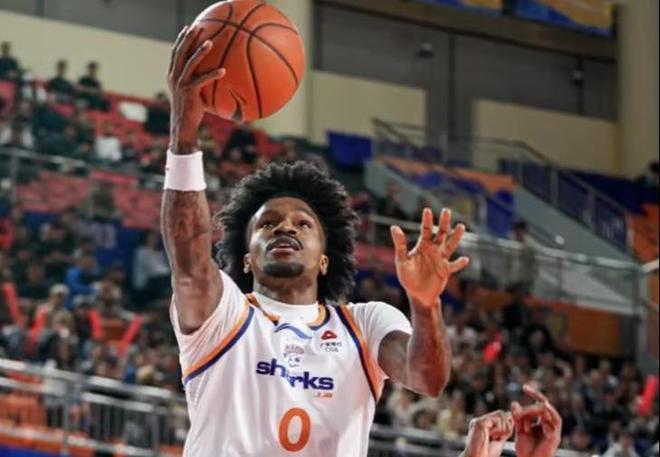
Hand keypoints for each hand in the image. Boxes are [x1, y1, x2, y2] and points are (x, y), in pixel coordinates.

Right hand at [167, 25, 225, 151]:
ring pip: (190, 63)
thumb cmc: (191, 108)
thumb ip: (196, 80)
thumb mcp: (191, 91)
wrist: (183, 124)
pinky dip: (212, 75)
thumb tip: (213, 73)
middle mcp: (174, 76)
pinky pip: (202, 80)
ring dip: (200, 52)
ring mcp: (180, 83)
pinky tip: (223, 70)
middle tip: (198, 27)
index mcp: (173, 74)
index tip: (188, 28)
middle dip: (189, 38)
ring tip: (210, 42)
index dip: (181, 39)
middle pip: (181, 52)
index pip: (176, 52)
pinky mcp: (189, 92)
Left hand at [390, 208, 468, 308]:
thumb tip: (394, 227)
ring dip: (456, 237)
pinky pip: (454, 266)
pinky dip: (459, 263)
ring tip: (461, 226)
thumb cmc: (408, 277)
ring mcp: (441, 259)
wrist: (417, 294)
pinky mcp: (446, 270)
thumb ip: (400, 244)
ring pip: (450, 245)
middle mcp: (434, 250)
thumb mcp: (401, 260)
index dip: (427, 220)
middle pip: (441, 233)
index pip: (425, 230)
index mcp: (423, 245)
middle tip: (446, 210)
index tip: (427, 210)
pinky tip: (465, 259)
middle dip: (444, 222)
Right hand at [461, 410, 513, 456]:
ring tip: (495, 437)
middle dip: (506, 425)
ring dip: (503, 427)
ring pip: (501, 414)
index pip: (501, 417)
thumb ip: (504, 429)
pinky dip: (499, 428)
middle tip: (499, 437)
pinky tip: (492, 436)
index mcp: (484, 424)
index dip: (507, 426)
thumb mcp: (499, 439)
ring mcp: (479, 420)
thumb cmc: (487, 453)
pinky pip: (497, 419)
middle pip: (502, 413)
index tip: (502, 437)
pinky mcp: (479, 422)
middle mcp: (481, 420)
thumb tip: (512, 419)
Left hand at [511, 384, 561, 456]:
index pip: (539, 403)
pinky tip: (543, 406)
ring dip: (533, 411)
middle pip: (541, 406)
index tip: (525, 387)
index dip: (534, 394)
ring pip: (546, 411)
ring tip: (522, 415)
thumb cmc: (525, 450)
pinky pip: (556, 420)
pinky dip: (550, 411)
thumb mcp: (518, 430)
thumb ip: (517, 417)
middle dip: (528, 409)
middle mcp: (548, 424)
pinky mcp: (555, 436)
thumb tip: (514, 402)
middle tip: (516, 415)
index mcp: (541, 422)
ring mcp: (553, 430)